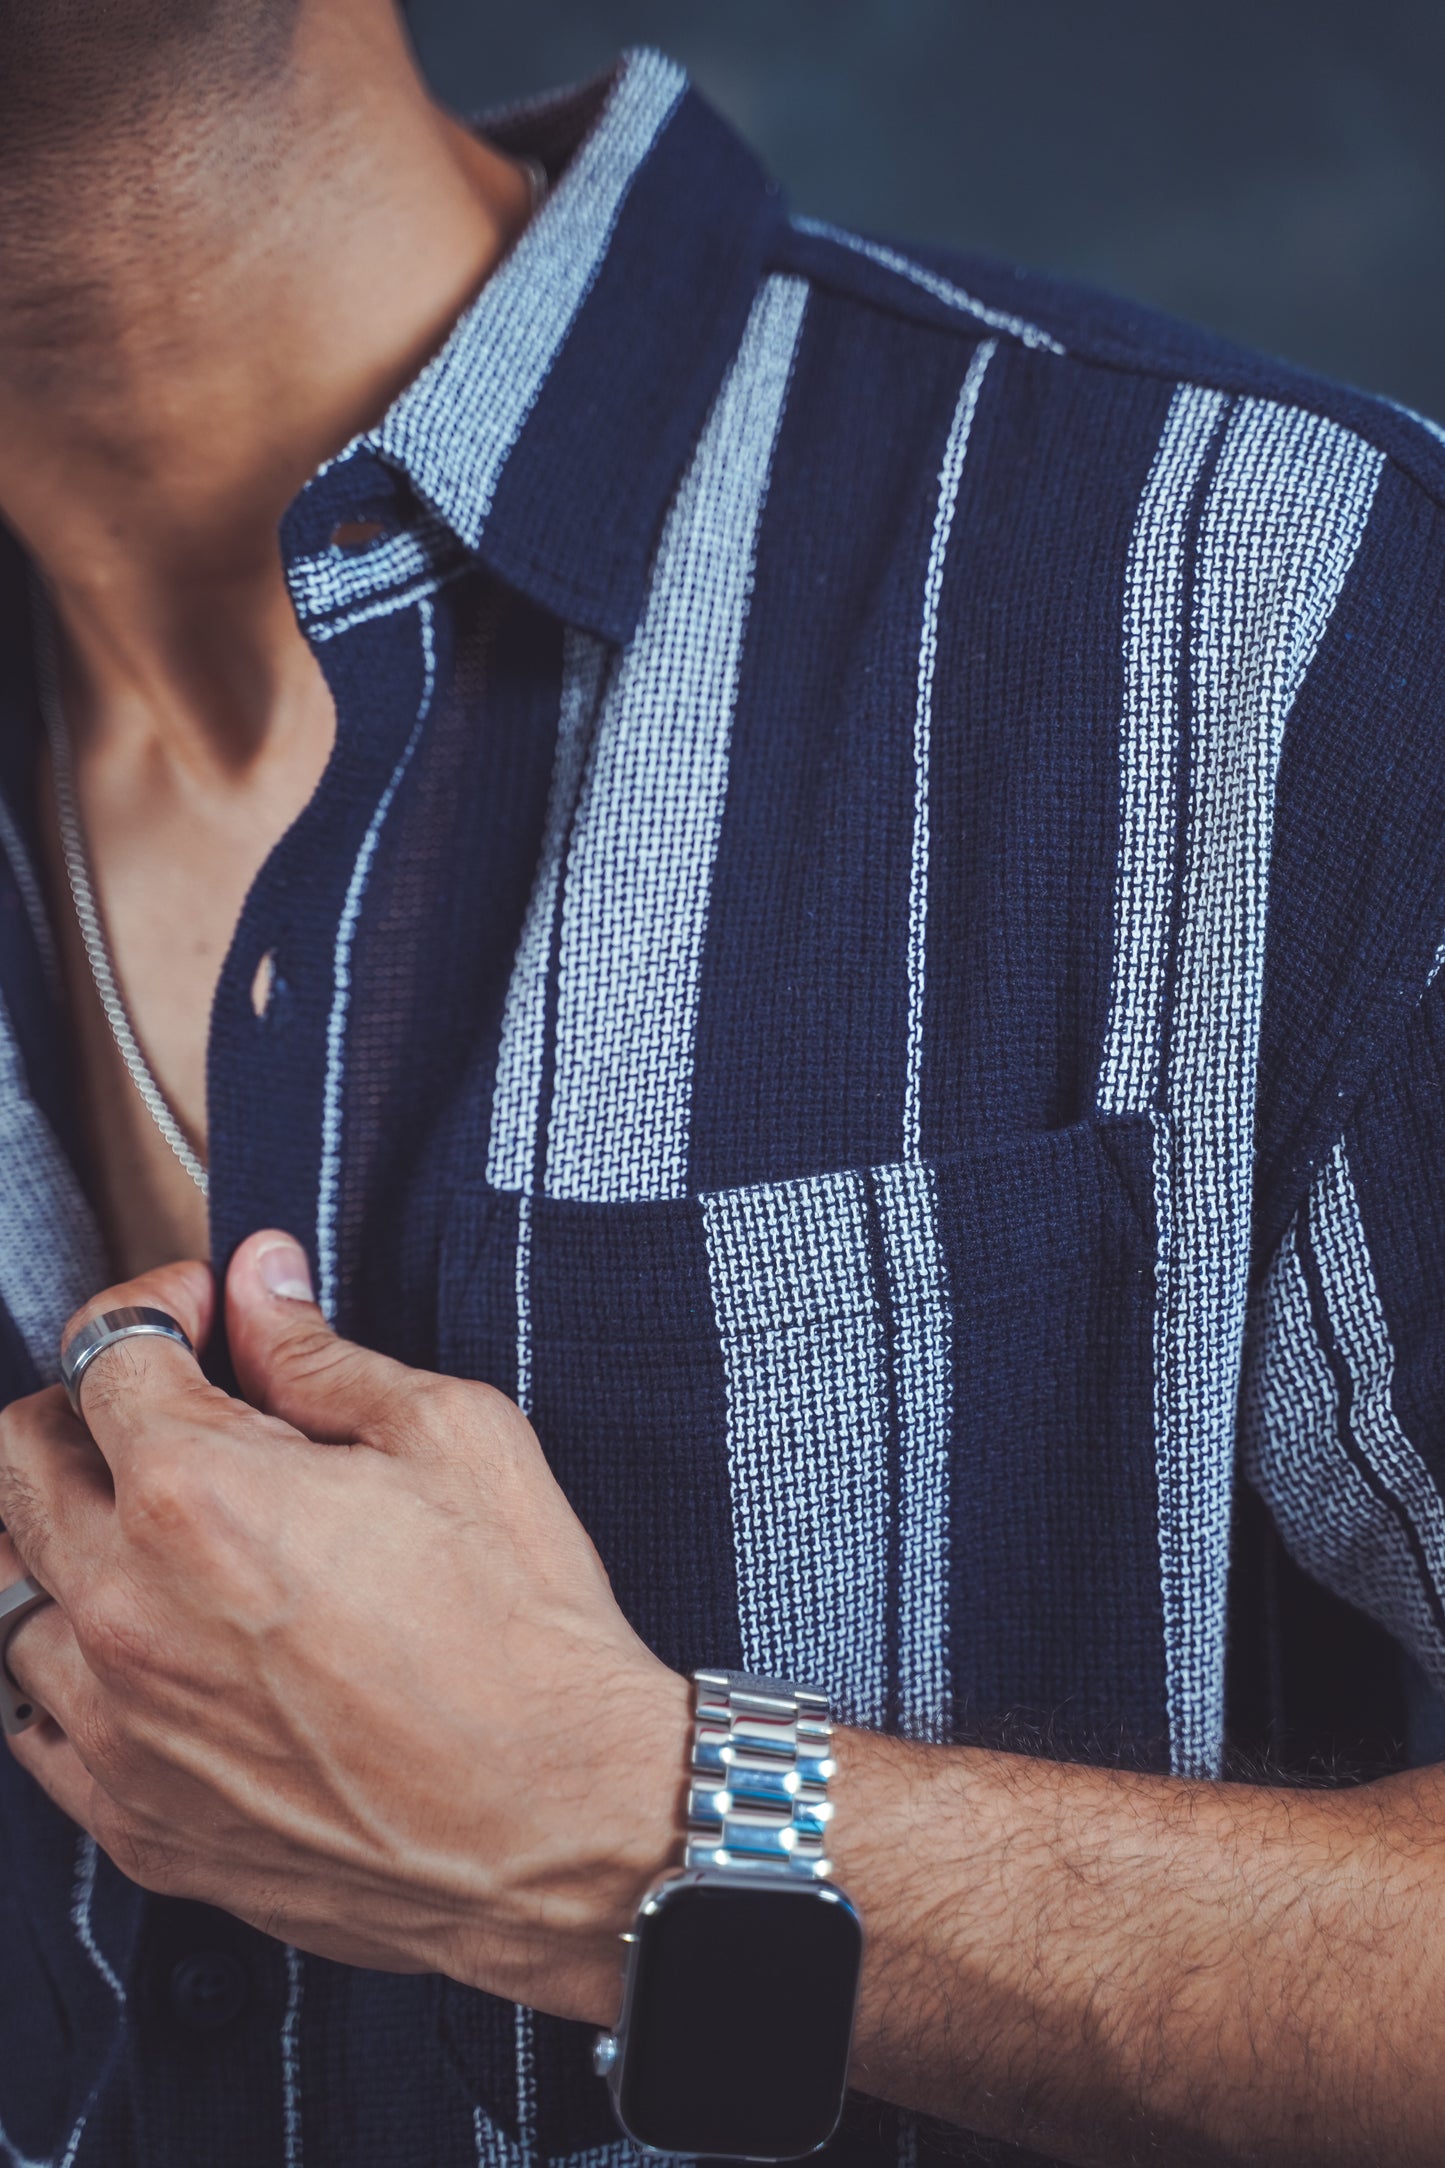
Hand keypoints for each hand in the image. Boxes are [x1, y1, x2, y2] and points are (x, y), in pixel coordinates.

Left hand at [0, 1234, 687, 2020]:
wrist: (561, 1824)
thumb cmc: (524, 1634)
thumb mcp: (452, 1438)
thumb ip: (322, 1355)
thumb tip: (261, 1287)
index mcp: (195, 1494)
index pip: (102, 1355)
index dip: (158, 1309)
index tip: (200, 1316)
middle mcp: (127, 1608)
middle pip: (17, 1459)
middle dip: (84, 1409)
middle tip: (166, 1412)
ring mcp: (117, 1726)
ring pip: (14, 1595)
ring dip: (75, 1545)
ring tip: (168, 1543)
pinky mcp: (135, 1821)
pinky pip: (38, 1724)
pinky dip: (80, 1669)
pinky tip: (161, 1653)